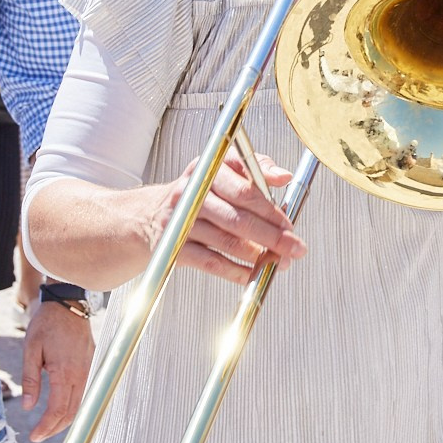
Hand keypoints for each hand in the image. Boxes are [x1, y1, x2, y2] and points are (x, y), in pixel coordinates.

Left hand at [22, 300, 94, 442]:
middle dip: (55, 429)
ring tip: (48, 426)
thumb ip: (30, 380)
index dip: (45, 428)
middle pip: (71, 413)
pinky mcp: (91, 365)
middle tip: (38, 436)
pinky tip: (62, 408)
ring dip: (65, 420)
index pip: (57, 410)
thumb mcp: (31, 350)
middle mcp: (81, 374)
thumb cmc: (47, 324)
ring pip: (80, 405)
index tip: (33, 437)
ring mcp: (89, 370)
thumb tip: (27, 406)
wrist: (68, 303)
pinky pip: (85, 393)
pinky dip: (73, 406)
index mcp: (64, 372)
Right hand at [153, 151, 305, 282]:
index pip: (244, 190)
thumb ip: (255, 167)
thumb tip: (283, 176)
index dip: (270, 210)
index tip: (289, 224)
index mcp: (208, 170)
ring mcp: (181, 221)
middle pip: (239, 218)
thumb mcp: (221, 170)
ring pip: (228, 242)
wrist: (147, 216)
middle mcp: (192, 194)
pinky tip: (253, 274)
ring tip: (279, 261)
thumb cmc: (195, 193)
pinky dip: (236, 271)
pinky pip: (212, 263)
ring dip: (259, 256)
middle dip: (272, 237)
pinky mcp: (176, 247)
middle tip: (294, 248)